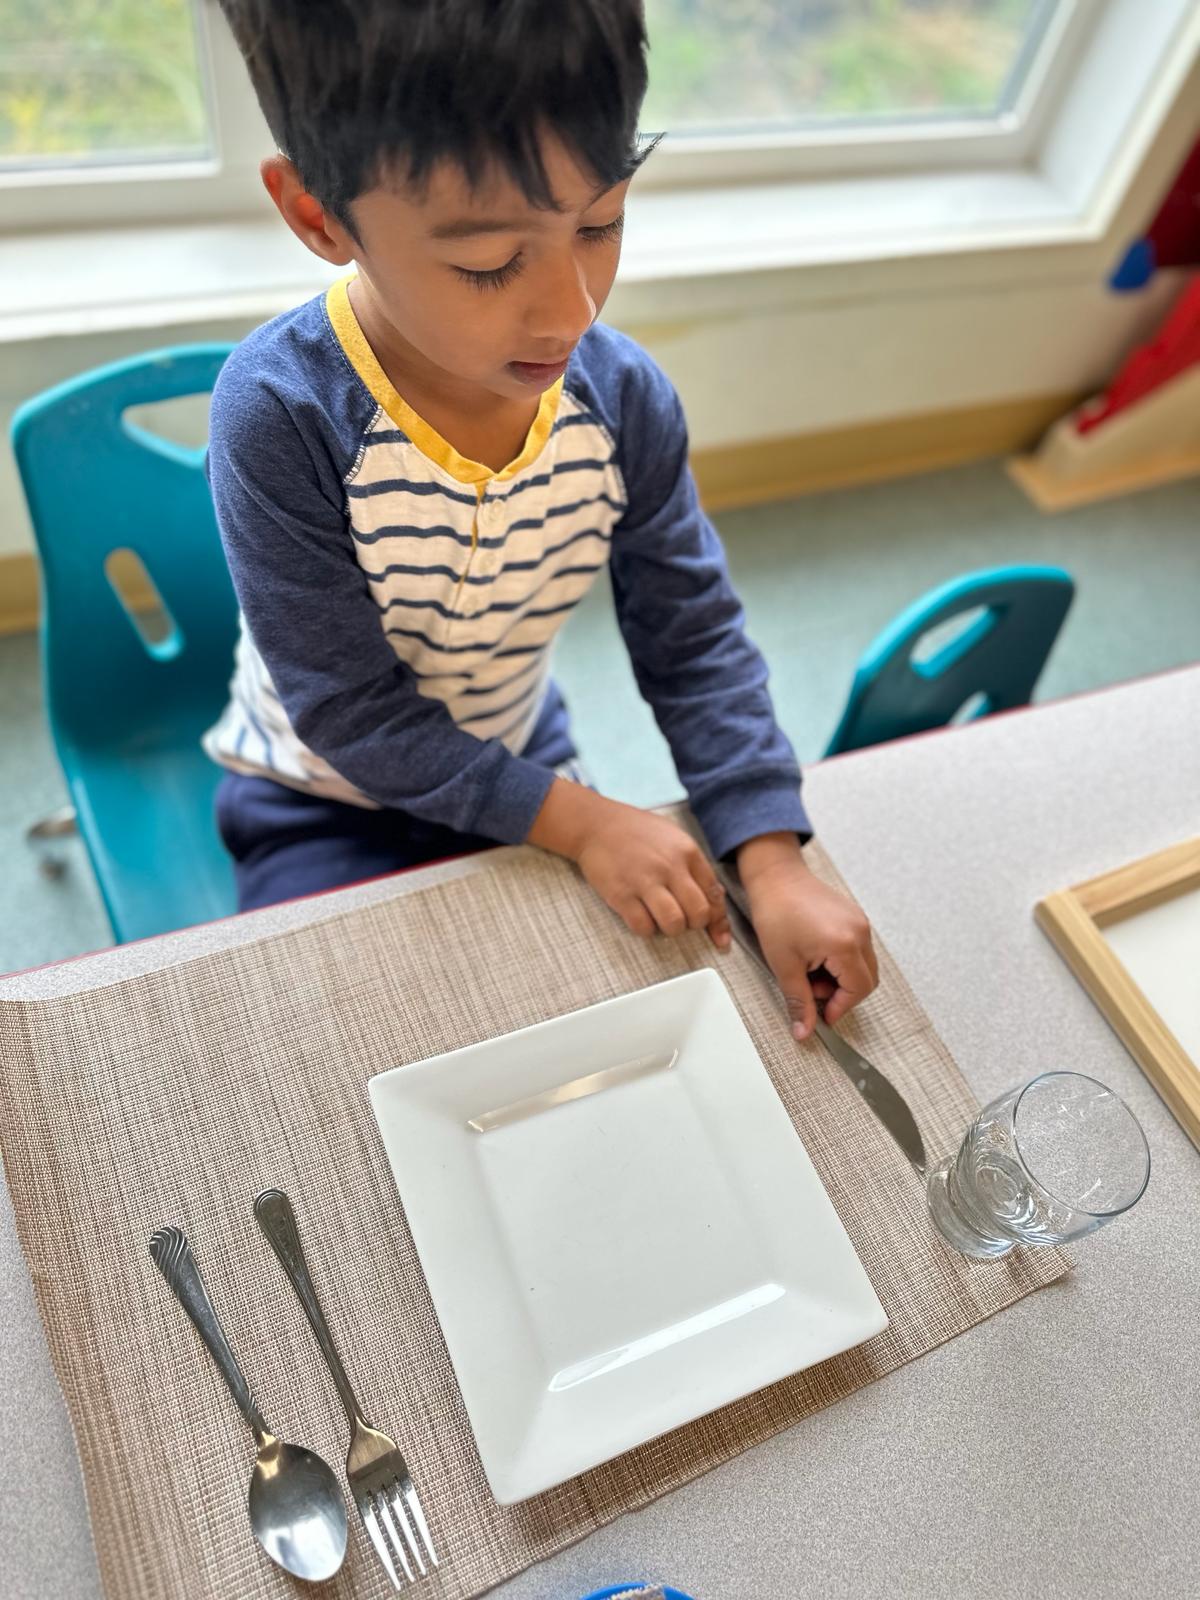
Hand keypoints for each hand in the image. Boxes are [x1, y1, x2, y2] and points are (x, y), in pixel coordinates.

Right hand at [528, 780, 731, 947]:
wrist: (595, 824)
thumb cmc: (637, 832)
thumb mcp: (674, 838)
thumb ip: (695, 866)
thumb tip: (715, 899)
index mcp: (687, 851)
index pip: (714, 894)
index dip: (718, 920)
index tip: (718, 938)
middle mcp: (669, 866)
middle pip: (698, 913)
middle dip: (694, 925)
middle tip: (682, 920)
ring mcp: (644, 881)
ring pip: (674, 923)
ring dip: (671, 929)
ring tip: (662, 920)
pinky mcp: (621, 894)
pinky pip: (643, 926)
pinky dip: (646, 929)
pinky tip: (642, 918)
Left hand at [738, 833, 877, 1038]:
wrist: (775, 877)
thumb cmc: (776, 912)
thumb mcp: (784, 965)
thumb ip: (798, 1001)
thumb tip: (804, 1030)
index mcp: (844, 944)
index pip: (858, 990)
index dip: (840, 1007)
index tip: (823, 1014)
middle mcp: (859, 932)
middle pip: (867, 980)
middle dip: (842, 993)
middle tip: (813, 990)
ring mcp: (859, 922)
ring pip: (863, 965)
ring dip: (841, 977)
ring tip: (810, 970)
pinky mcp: (854, 916)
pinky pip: (858, 948)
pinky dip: (842, 961)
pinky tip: (815, 955)